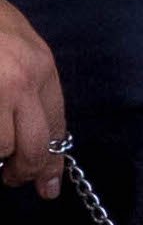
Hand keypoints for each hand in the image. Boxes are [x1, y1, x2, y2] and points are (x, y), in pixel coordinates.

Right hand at [0, 0, 64, 198]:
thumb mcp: (18, 40)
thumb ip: (31, 83)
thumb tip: (35, 133)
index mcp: (40, 67)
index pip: (56, 127)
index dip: (52, 162)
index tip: (47, 184)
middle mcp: (21, 81)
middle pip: (34, 148)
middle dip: (24, 172)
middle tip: (11, 178)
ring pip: (2, 146)